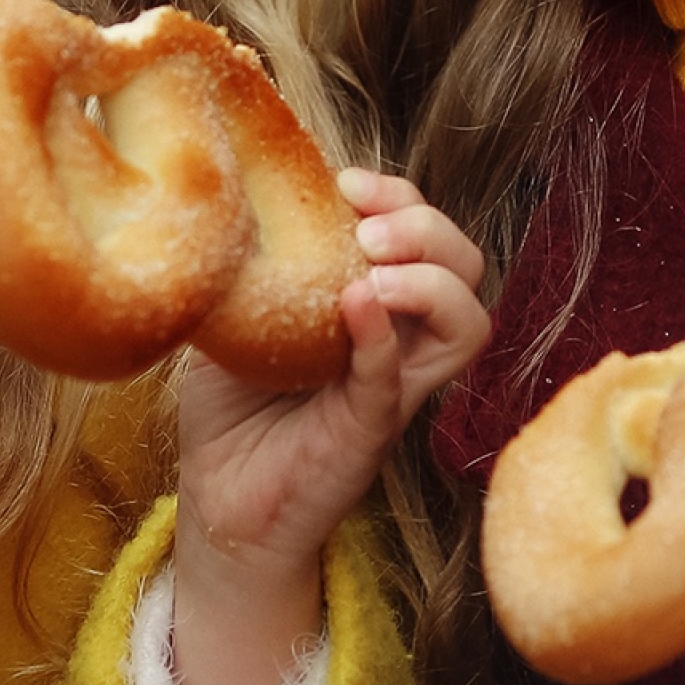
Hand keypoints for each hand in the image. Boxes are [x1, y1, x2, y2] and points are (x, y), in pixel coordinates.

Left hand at [170, 172, 490, 684]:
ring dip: (428, 281)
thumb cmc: (230, 413)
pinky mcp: (370, 431)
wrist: (217, 504)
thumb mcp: (238, 316)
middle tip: (366, 229)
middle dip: (427, 227)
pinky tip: (354, 306)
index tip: (346, 180)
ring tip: (372, 270)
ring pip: (467, 323)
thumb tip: (232, 195)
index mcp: (378, 306)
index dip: (403, 197)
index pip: (425, 235)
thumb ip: (253, 264)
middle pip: (466, 268)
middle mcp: (401, 342)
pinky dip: (382, 337)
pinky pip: (396, 380)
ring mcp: (394, 387)